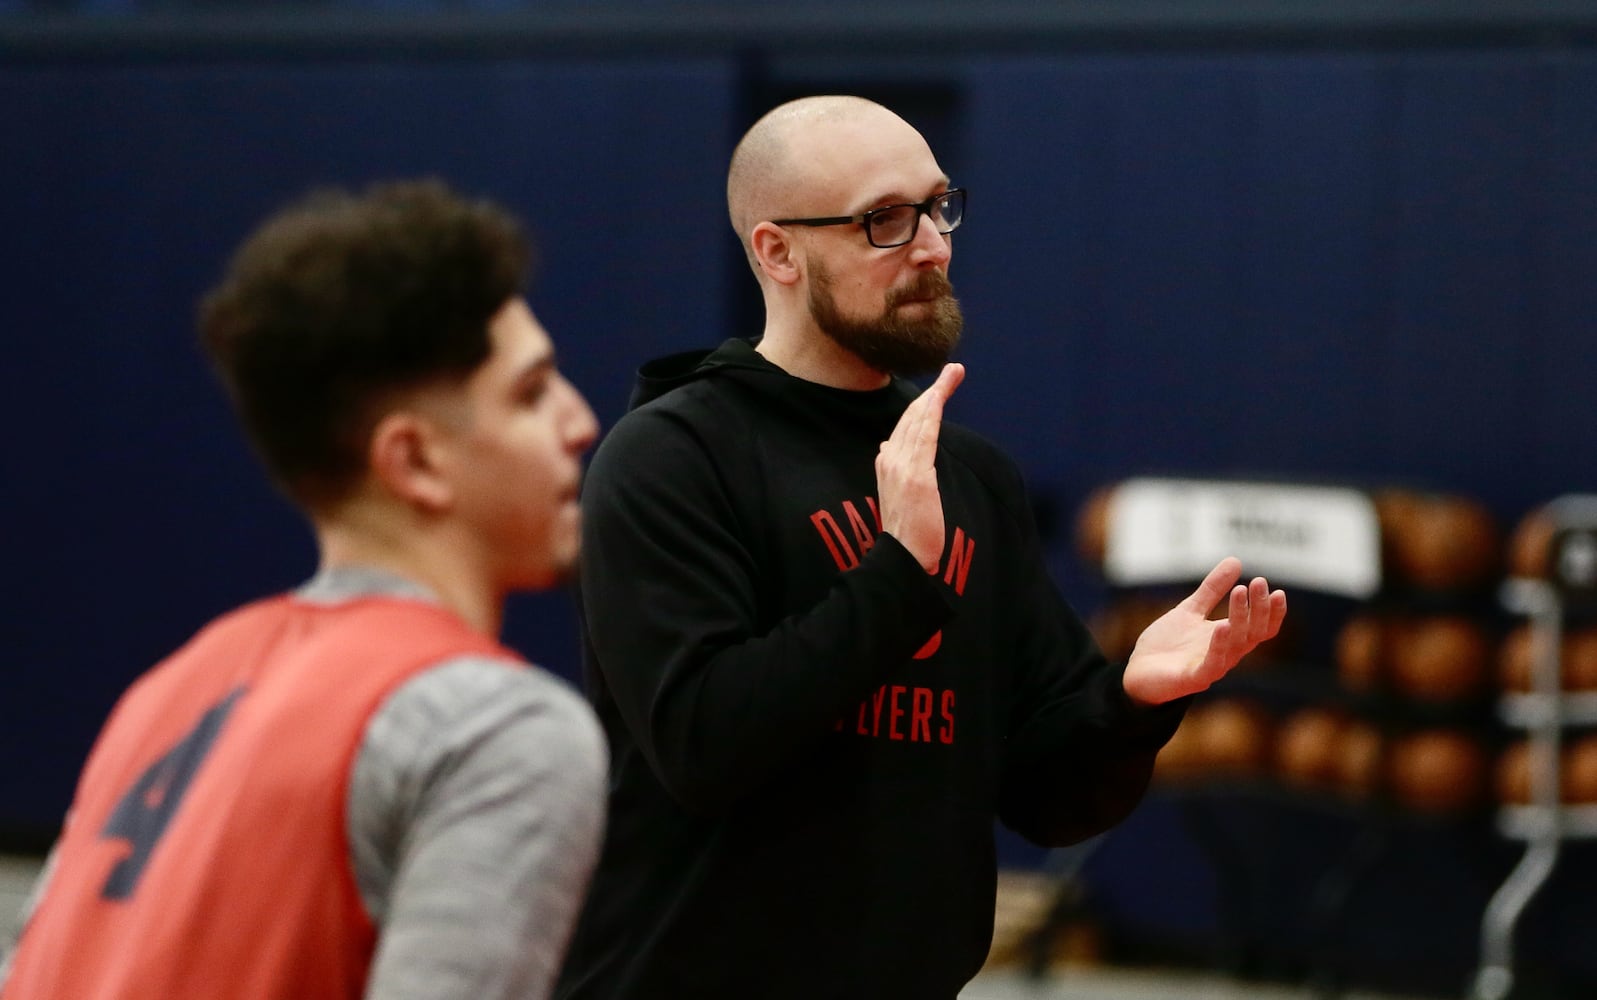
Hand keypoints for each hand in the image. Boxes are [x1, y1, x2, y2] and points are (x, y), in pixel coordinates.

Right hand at [877, 363, 963, 572]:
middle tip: (955, 369)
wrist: (903, 556)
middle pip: (913, 415)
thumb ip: (896, 468)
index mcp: (886, 461)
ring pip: (919, 419)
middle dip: (935, 390)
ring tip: (954, 373)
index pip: (906, 424)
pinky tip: (940, 396)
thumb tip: (887, 445)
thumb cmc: (906, 530)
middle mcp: (890, 458)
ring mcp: (902, 466)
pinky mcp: (917, 476)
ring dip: (938, 393)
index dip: (923, 402)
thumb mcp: (897, 492)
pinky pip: (925, 436)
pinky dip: (933, 413)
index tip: (939, 387)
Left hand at [1121, 556, 1287, 705]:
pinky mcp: (1193, 680)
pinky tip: (1222, 626)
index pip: (1261, 628)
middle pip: (1253, 633)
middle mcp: (1226, 654)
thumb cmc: (1168, 644)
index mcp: (1228, 639)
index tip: (1277, 591)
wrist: (1138, 672)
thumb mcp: (1190, 610)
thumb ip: (1212, 589)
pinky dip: (1219, 647)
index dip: (1272, 612)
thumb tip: (1236, 560)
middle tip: (1259, 581)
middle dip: (1258, 608)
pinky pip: (1212, 665)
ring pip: (1236, 645)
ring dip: (1240, 618)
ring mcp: (1211, 668)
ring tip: (1239, 592)